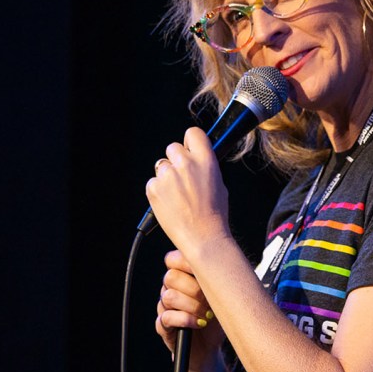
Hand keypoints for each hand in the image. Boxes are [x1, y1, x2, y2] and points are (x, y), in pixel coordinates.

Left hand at [145, 127, 231, 253]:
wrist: (203, 237)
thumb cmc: (214, 214)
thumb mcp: (219, 184)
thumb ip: (205, 167)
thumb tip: (197, 161)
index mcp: (205, 160)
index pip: (192, 133)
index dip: (190, 142)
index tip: (189, 149)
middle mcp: (186, 164)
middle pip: (173, 148)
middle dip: (176, 161)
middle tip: (182, 180)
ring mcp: (168, 176)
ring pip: (161, 167)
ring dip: (167, 177)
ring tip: (177, 197)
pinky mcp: (154, 188)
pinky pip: (153, 183)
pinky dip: (158, 192)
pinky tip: (170, 204)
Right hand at [155, 249, 224, 366]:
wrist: (210, 349)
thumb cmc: (218, 318)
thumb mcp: (223, 296)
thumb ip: (220, 278)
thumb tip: (227, 262)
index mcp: (181, 277)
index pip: (172, 259)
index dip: (186, 262)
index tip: (203, 271)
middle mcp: (170, 289)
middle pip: (170, 277)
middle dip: (194, 289)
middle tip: (210, 301)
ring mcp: (164, 307)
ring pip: (169, 297)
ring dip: (192, 306)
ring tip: (206, 315)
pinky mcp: (163, 326)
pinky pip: (167, 317)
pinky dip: (186, 320)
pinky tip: (199, 324)